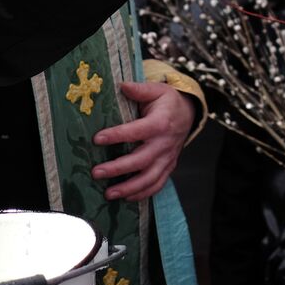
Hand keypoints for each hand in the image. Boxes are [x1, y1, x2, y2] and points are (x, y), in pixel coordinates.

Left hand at [92, 81, 195, 200]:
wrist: (188, 114)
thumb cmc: (167, 102)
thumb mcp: (157, 90)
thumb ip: (139, 89)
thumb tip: (121, 85)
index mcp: (161, 123)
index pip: (137, 131)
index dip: (117, 135)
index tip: (97, 139)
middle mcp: (165, 143)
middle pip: (141, 160)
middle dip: (118, 168)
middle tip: (96, 172)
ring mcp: (167, 158)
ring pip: (149, 178)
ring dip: (128, 188)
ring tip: (108, 193)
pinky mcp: (168, 167)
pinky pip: (157, 185)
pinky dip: (142, 194)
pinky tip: (125, 198)